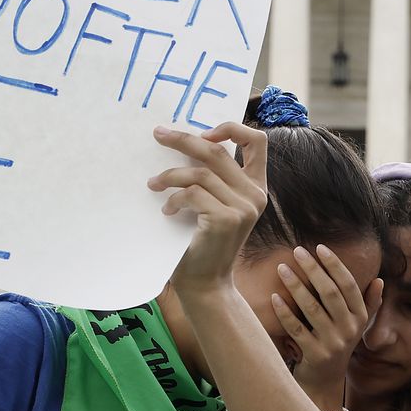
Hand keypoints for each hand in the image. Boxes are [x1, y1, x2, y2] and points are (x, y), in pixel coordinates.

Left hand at [149, 123, 267, 295]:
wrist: (205, 283)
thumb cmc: (202, 243)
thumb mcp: (214, 205)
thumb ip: (213, 178)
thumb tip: (181, 140)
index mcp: (256, 187)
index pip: (258, 142)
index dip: (231, 128)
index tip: (203, 133)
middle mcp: (255, 195)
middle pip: (217, 151)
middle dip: (183, 139)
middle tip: (158, 134)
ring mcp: (243, 207)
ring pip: (199, 173)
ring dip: (169, 176)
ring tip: (153, 184)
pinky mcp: (226, 219)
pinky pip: (192, 193)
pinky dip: (173, 200)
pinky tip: (167, 212)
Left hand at [271, 245, 384, 399]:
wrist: (325, 381)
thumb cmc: (337, 345)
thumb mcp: (357, 326)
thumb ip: (369, 303)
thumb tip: (380, 280)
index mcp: (359, 317)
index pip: (349, 285)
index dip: (335, 265)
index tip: (320, 247)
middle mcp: (349, 329)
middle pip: (330, 293)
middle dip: (313, 269)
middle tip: (297, 251)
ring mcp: (332, 343)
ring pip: (312, 309)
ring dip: (296, 286)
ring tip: (282, 268)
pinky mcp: (314, 355)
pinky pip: (297, 329)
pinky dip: (285, 313)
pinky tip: (275, 297)